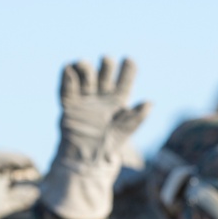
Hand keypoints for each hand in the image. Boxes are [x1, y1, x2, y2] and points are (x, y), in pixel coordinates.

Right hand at [40, 57, 150, 218]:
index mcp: (118, 102)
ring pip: (86, 77)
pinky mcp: (69, 105)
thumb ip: (136, 117)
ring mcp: (85, 100)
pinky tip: (68, 68)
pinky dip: (67, 78)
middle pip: (104, 74)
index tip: (129, 60)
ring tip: (84, 64)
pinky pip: (67, 89)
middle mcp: (102, 98)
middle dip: (106, 65)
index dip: (128, 70)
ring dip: (85, 68)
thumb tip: (150, 103)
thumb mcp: (124, 131)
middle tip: (106, 60)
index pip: (125, 81)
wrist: (85, 158)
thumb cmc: (108, 146)